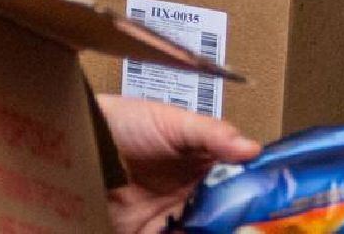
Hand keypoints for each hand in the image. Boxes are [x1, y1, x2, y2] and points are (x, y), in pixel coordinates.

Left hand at [97, 94, 261, 233]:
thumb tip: (252, 148)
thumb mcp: (172, 122)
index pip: (236, 185)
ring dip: (212, 229)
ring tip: (231, 229)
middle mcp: (189, 194)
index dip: (251, 195)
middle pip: (221, 216)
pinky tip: (182, 232)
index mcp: (203, 164)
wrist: (78, 141)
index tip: (265, 204)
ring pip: (199, 231)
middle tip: (247, 225)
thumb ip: (211, 134)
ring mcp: (166, 218)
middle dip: (234, 221)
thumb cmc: (126, 122)